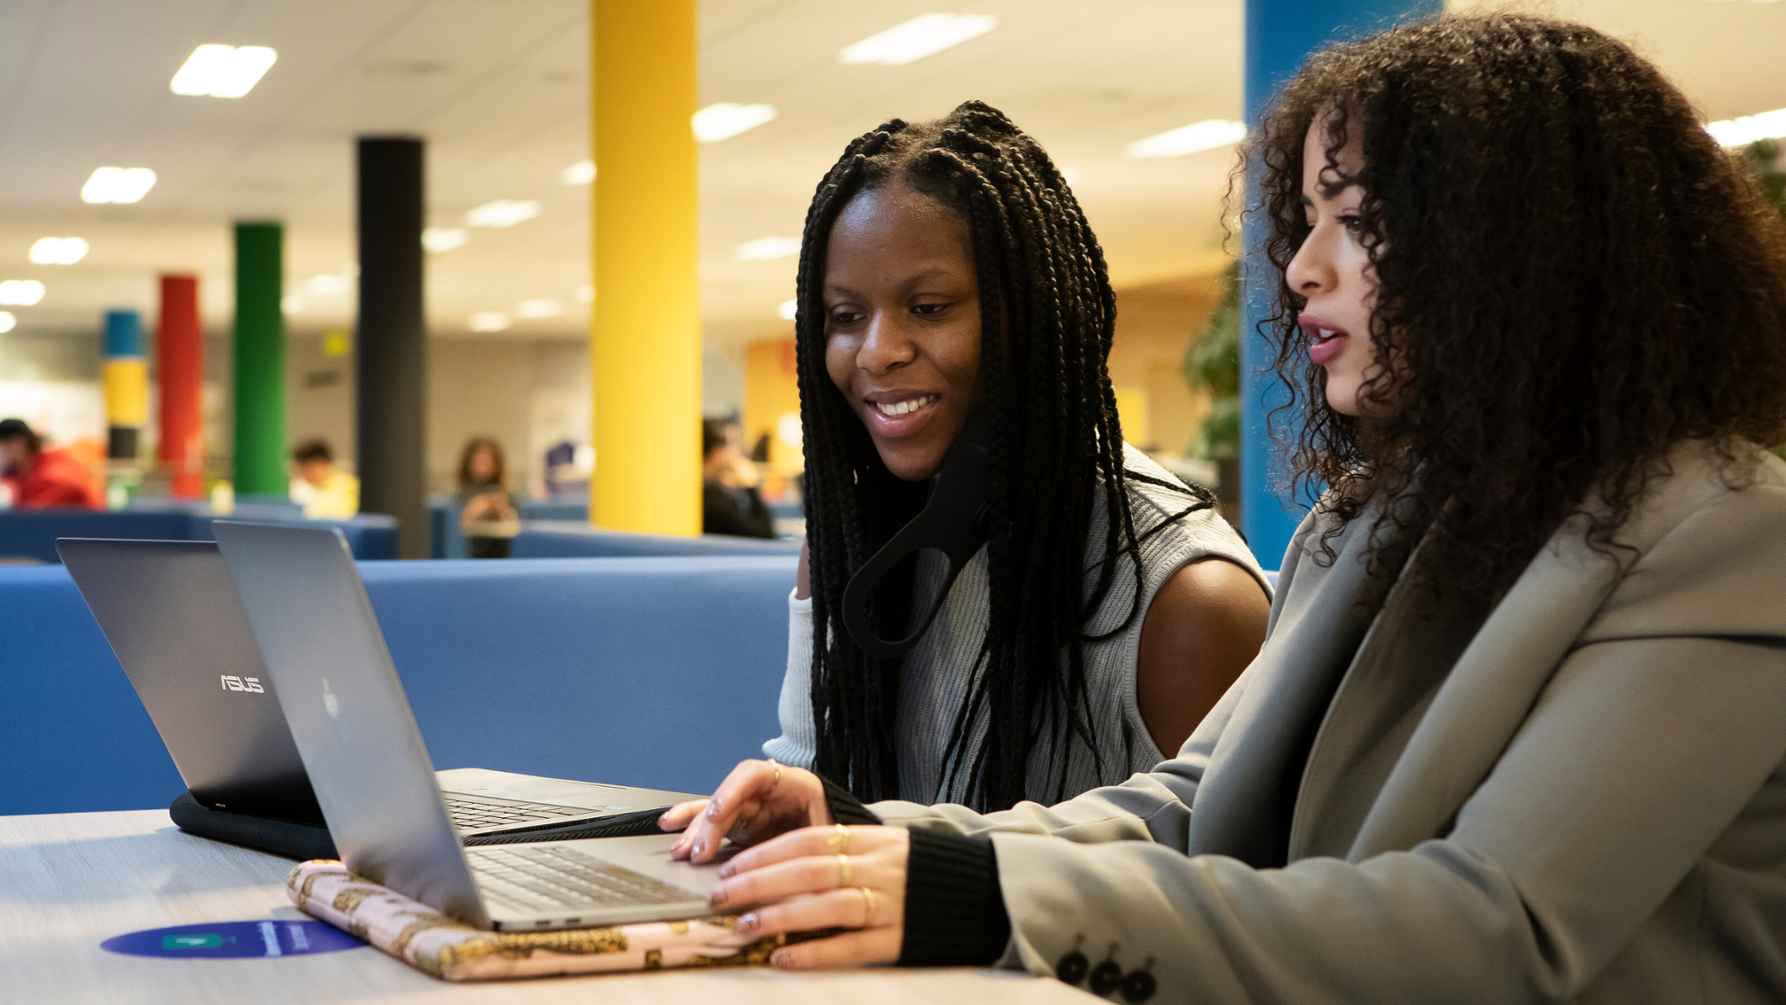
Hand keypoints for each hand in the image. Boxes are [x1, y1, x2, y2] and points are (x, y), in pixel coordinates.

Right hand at [659, 759, 831, 862]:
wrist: (849, 848)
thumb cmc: (845, 839)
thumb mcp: (834, 838)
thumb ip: (812, 846)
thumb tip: (794, 869)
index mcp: (794, 784)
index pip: (754, 774)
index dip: (731, 792)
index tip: (716, 814)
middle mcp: (767, 792)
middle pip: (728, 798)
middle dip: (709, 825)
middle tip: (698, 854)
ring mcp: (752, 807)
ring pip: (715, 812)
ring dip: (696, 831)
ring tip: (680, 851)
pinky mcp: (742, 825)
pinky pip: (712, 821)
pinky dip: (691, 823)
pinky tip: (669, 825)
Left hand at [711, 824, 907, 968]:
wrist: (983, 894)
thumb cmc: (921, 873)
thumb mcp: (886, 849)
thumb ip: (843, 853)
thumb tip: (780, 866)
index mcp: (872, 841)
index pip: (808, 840)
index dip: (765, 854)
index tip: (729, 866)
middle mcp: (879, 869)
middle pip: (809, 870)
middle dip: (759, 883)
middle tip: (720, 897)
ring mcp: (891, 904)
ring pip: (827, 906)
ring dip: (779, 917)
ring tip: (743, 927)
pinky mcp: (900, 939)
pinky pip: (851, 947)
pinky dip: (815, 953)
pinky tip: (783, 959)